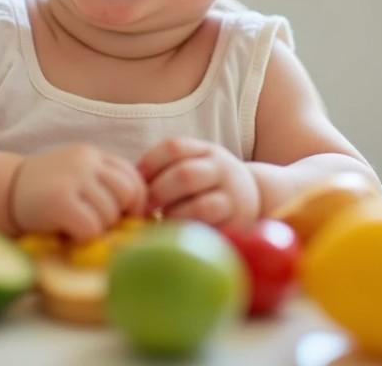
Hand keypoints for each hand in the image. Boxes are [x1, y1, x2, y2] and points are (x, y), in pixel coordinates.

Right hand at [10, 144, 146, 240]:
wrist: (1, 192)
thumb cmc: (45, 195)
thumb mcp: (78, 179)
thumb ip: (105, 187)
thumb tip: (143, 218)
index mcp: (94, 155)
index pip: (134, 177)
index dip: (133, 203)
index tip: (121, 218)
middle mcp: (85, 161)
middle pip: (128, 193)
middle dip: (118, 216)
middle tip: (97, 225)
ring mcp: (72, 178)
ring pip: (110, 213)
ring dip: (97, 229)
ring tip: (76, 227)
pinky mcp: (59, 200)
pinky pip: (91, 227)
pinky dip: (83, 237)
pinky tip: (67, 234)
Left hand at [138, 137, 258, 229]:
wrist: (254, 195)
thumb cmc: (207, 183)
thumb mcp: (194, 163)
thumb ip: (165, 169)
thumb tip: (126, 186)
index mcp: (206, 151)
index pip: (174, 147)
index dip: (149, 163)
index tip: (136, 181)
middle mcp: (223, 169)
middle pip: (185, 175)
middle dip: (158, 193)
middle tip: (143, 208)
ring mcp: (234, 197)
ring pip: (200, 206)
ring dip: (174, 217)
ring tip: (162, 221)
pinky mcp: (239, 224)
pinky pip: (211, 232)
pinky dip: (190, 234)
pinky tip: (178, 234)